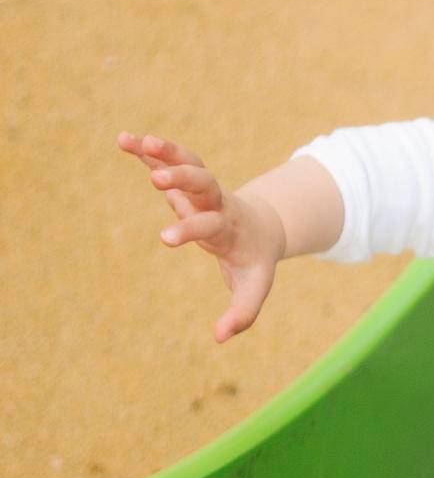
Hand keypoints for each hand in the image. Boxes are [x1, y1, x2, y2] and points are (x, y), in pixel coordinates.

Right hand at [118, 132, 286, 343]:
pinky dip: (149, 151)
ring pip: (189, 163)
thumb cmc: (254, 260)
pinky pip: (170, 161)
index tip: (164, 239)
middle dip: (183, 179)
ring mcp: (204, 188)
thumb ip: (242, 312)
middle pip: (205, 183)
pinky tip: (123, 139)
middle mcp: (218, 202)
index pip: (210, 225)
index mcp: (230, 227)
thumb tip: (220, 338)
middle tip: (158, 181)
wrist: (265, 228)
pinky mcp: (189, 181)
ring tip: (137, 141)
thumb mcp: (254, 287)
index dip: (190, 230)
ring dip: (166, 152)